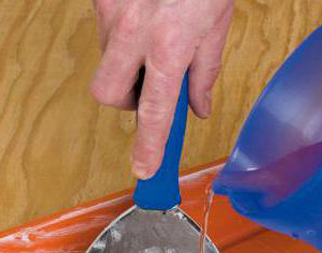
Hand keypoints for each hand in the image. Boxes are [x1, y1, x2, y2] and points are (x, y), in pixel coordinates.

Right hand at [90, 0, 233, 178]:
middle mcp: (134, 32)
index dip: (148, 145)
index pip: (154, 112)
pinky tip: (144, 12)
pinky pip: (103, 29)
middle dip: (124, 100)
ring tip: (154, 34)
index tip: (143, 168)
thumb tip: (198, 108)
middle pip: (108, 94)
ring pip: (105, 58)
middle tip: (147, 87)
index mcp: (170, 46)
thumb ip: (205, 72)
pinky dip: (121, 32)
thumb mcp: (217, 24)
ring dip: (125, 60)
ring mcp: (110, 11)